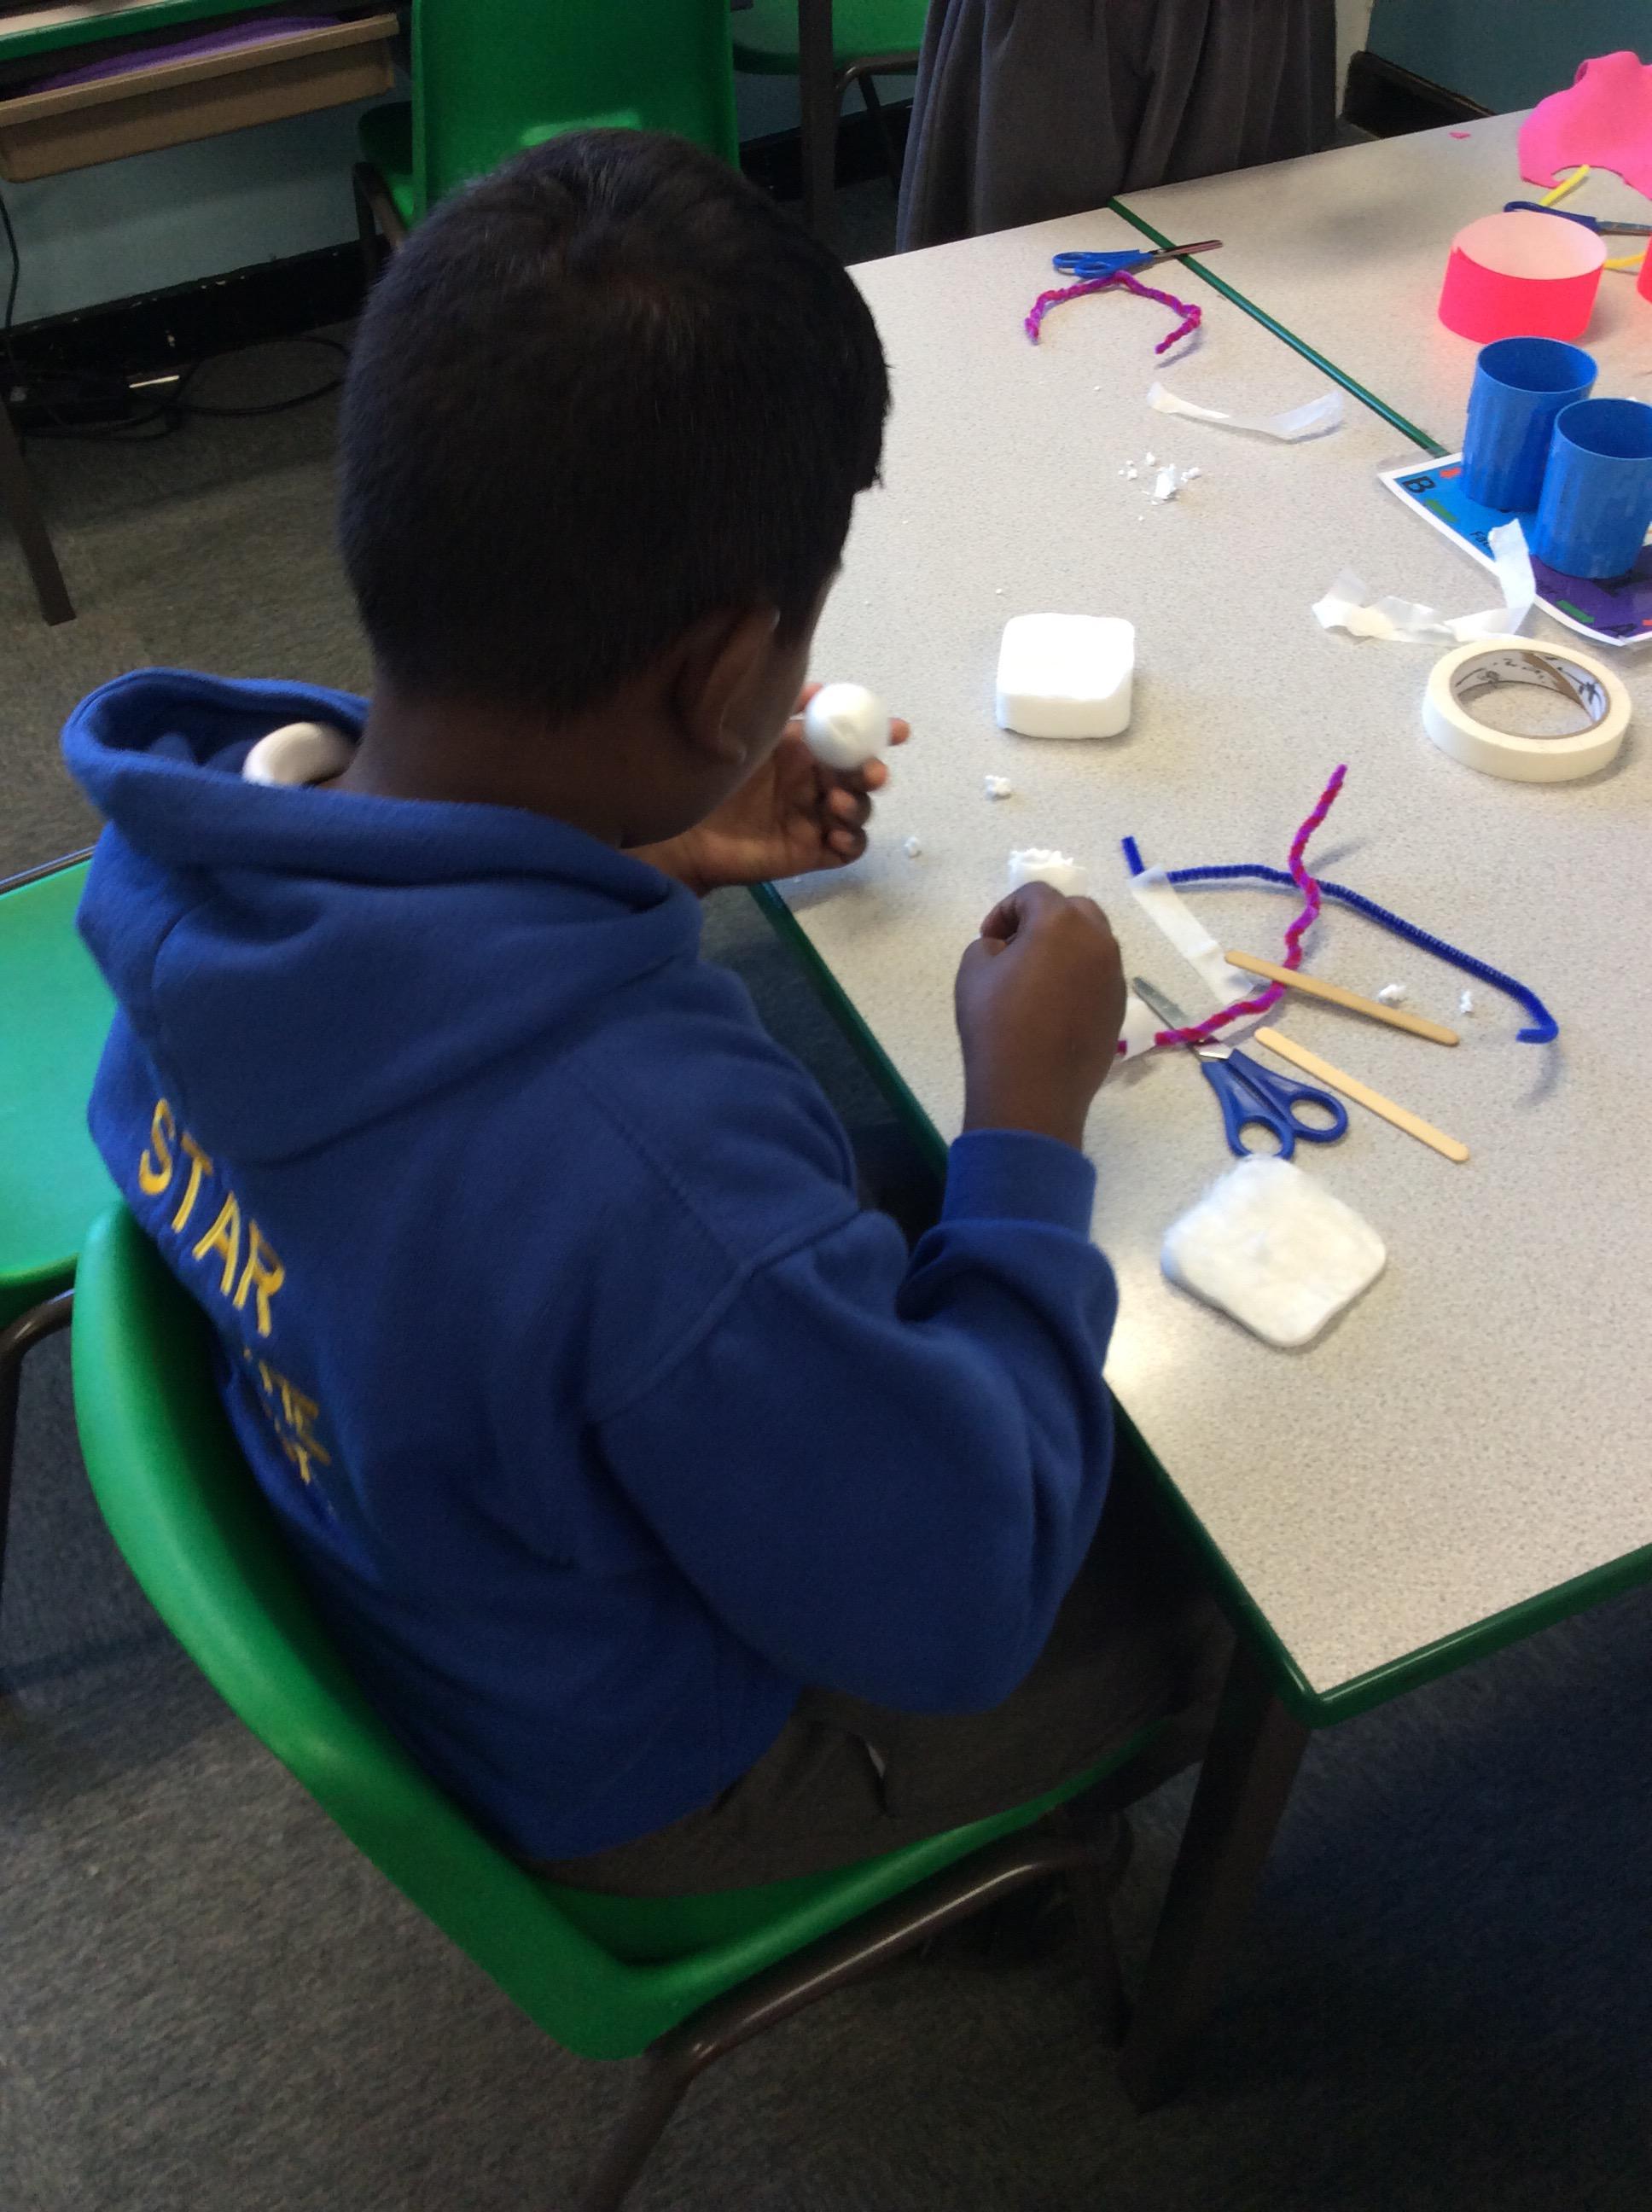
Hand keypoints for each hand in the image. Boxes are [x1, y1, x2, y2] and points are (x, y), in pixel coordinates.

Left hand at [636, 685, 910, 893]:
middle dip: (874, 773)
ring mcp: (815, 820)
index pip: (853, 741)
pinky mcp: (811, 853)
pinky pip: (848, 850)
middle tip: (871, 772)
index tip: (898, 731)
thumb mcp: (750, 735)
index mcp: (806, 753)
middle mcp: (816, 785)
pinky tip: (836, 835)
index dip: (881, 734)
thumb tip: (818, 688)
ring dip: (858, 807)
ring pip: (859, 813)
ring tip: (834, 804)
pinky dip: (852, 842)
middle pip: (862, 779)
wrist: (685, 830)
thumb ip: (783, 711)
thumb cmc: (713, 778)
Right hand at [954, 884, 1126, 1151]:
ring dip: (1065, 947)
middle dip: (1044, 920)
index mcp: (1060, 923)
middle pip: (1075, 910)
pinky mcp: (1118, 1007)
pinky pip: (1099, 976)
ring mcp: (1114, 976)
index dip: (1005, 909)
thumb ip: (989, 943)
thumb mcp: (973, 971)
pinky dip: (1078, 977)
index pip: (1034, 894)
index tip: (988, 937)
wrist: (1033, 1092)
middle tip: (1017, 948)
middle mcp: (1097, 941)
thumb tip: (1007, 949)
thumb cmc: (996, 1025)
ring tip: (1036, 978)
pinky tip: (1054, 1007)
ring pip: (1093, 943)